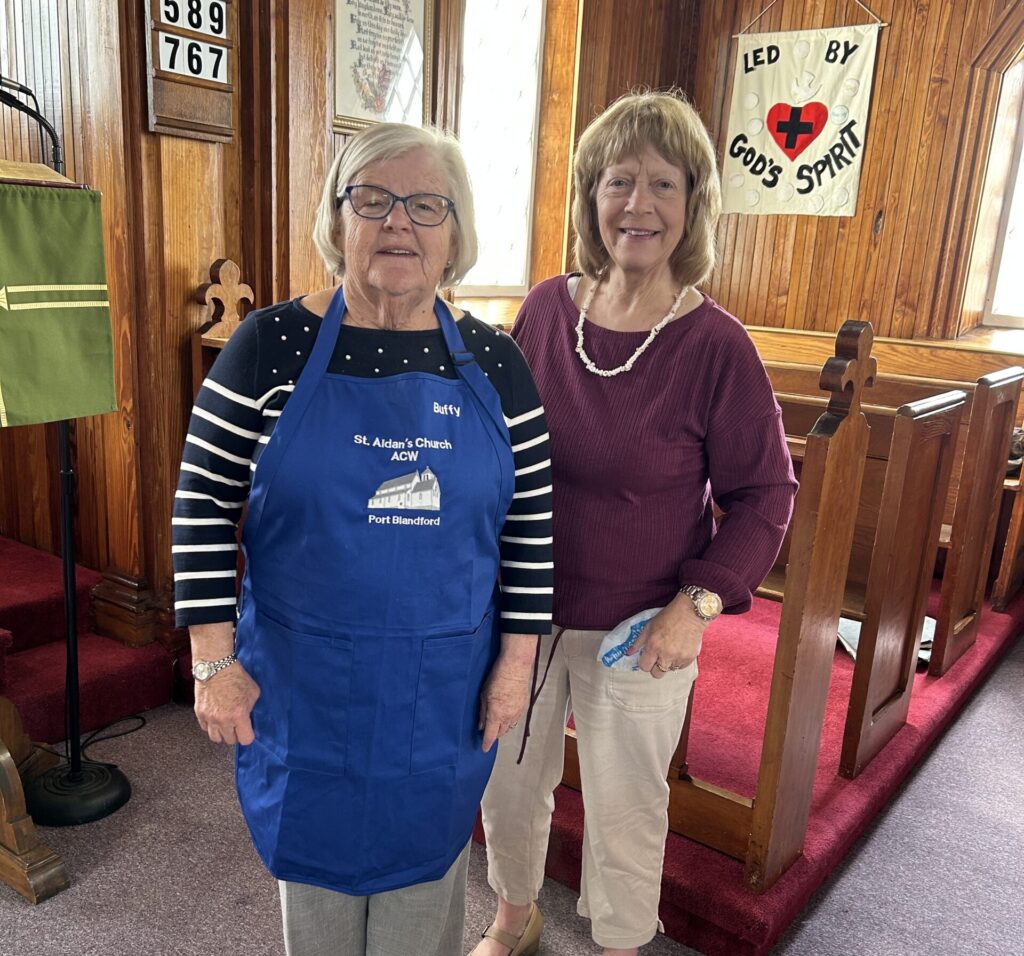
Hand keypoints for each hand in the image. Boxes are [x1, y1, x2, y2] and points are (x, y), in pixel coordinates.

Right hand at [194, 662, 260, 744]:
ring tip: (226, 724)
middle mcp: (223, 720)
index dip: (248, 735)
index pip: (245, 739)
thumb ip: (252, 708)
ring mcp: (209, 718)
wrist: (216, 666)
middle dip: (235, 734)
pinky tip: (216, 717)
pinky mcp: (199, 714)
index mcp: (239, 715)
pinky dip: (211, 726)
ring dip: (222, 733)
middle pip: (230, 741)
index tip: (248, 731)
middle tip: (237, 725)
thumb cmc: (236, 676)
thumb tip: (249, 717)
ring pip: (215, 738)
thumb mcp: (253, 692)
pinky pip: (205, 728)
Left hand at [478, 637, 535, 751]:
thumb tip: (481, 725)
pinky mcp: (524, 706)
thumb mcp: (483, 695)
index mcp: (496, 715)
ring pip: (510, 727)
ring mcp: (518, 712)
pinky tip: (507, 716)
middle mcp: (508, 717)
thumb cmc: (497, 677)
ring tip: (497, 724)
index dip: (486, 744)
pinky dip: (511, 721)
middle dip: (494, 734)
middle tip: (488, 732)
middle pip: (501, 733)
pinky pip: (517, 720)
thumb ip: (483, 712)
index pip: (490, 735)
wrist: (516, 667)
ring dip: (503, 728)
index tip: (484, 749)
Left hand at [631, 594, 705, 679]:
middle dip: (655, 668)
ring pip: (669, 670)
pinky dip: (679, 661)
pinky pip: (681, 667)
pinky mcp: (690, 658)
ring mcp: (679, 657)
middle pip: (657, 674)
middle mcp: (666, 654)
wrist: (691, 612)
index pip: (644, 667)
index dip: (645, 663)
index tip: (648, 657)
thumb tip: (629, 653)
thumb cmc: (668, 617)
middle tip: (658, 657)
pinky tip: (679, 649)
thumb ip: (639, 642)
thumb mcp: (649, 626)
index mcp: (654, 646)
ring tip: (671, 650)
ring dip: (668, 663)